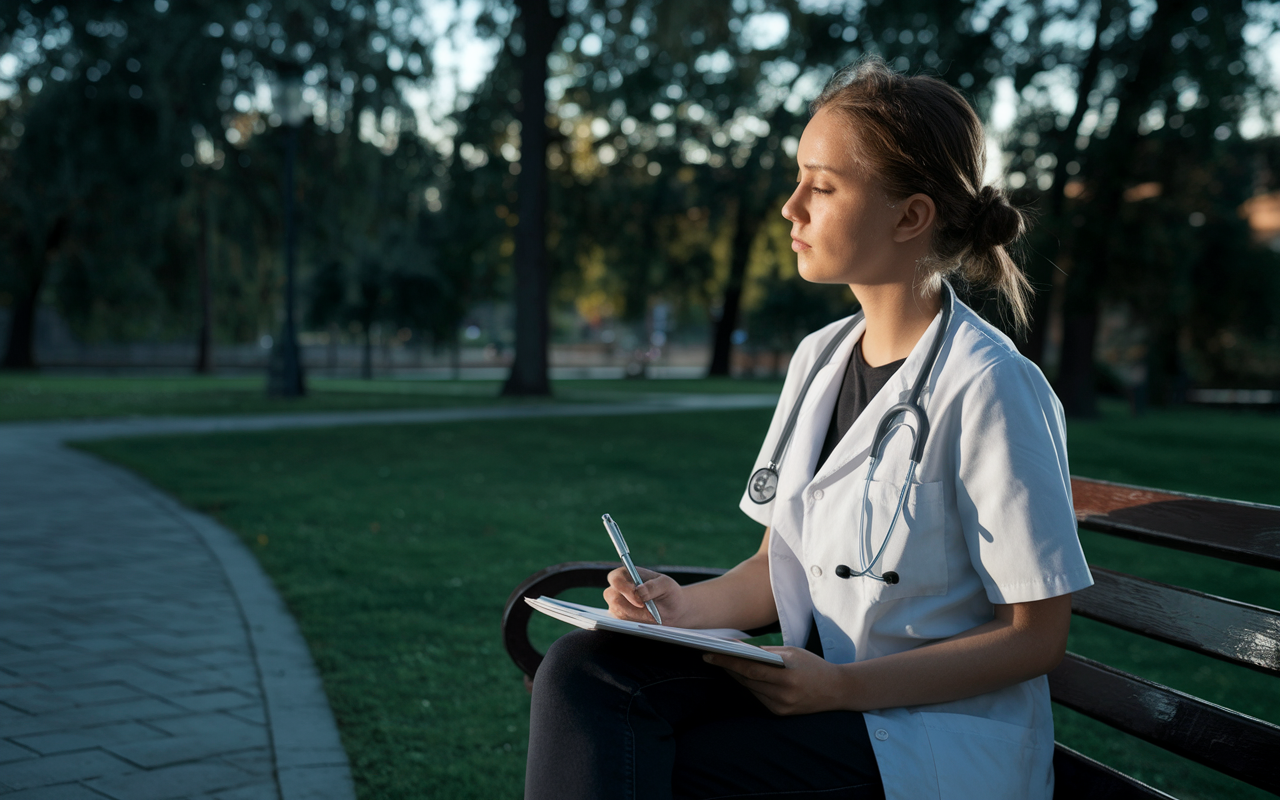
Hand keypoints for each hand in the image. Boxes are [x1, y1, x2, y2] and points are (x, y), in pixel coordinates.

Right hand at [603, 566, 688, 626]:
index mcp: (628, 573)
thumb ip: (653, 586)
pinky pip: (620, 621)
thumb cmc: (669, 593)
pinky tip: (646, 619)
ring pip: (616, 611)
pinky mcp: (620, 615)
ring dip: (635, 615)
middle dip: (629, 607)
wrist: (672, 611)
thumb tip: (639, 590)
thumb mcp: (666, 586)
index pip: (615, 579)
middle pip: (611, 596)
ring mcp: (617, 602)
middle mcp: (619, 587)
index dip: (624, 589)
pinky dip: (634, 622)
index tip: (639, 601)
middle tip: (647, 611)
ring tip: (651, 614)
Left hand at [703, 647, 854, 715]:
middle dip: (727, 667)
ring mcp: (781, 707)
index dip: (728, 661)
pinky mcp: (780, 714)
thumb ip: (766, 653)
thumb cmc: (813, 666)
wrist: (836, 690)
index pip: (750, 669)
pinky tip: (739, 675)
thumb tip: (738, 648)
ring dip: (735, 676)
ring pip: (750, 689)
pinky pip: (758, 697)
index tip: (709, 654)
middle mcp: (783, 695)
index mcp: (787, 677)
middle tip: (709, 655)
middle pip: (747, 680)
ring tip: (721, 662)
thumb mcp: (792, 653)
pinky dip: (748, 685)